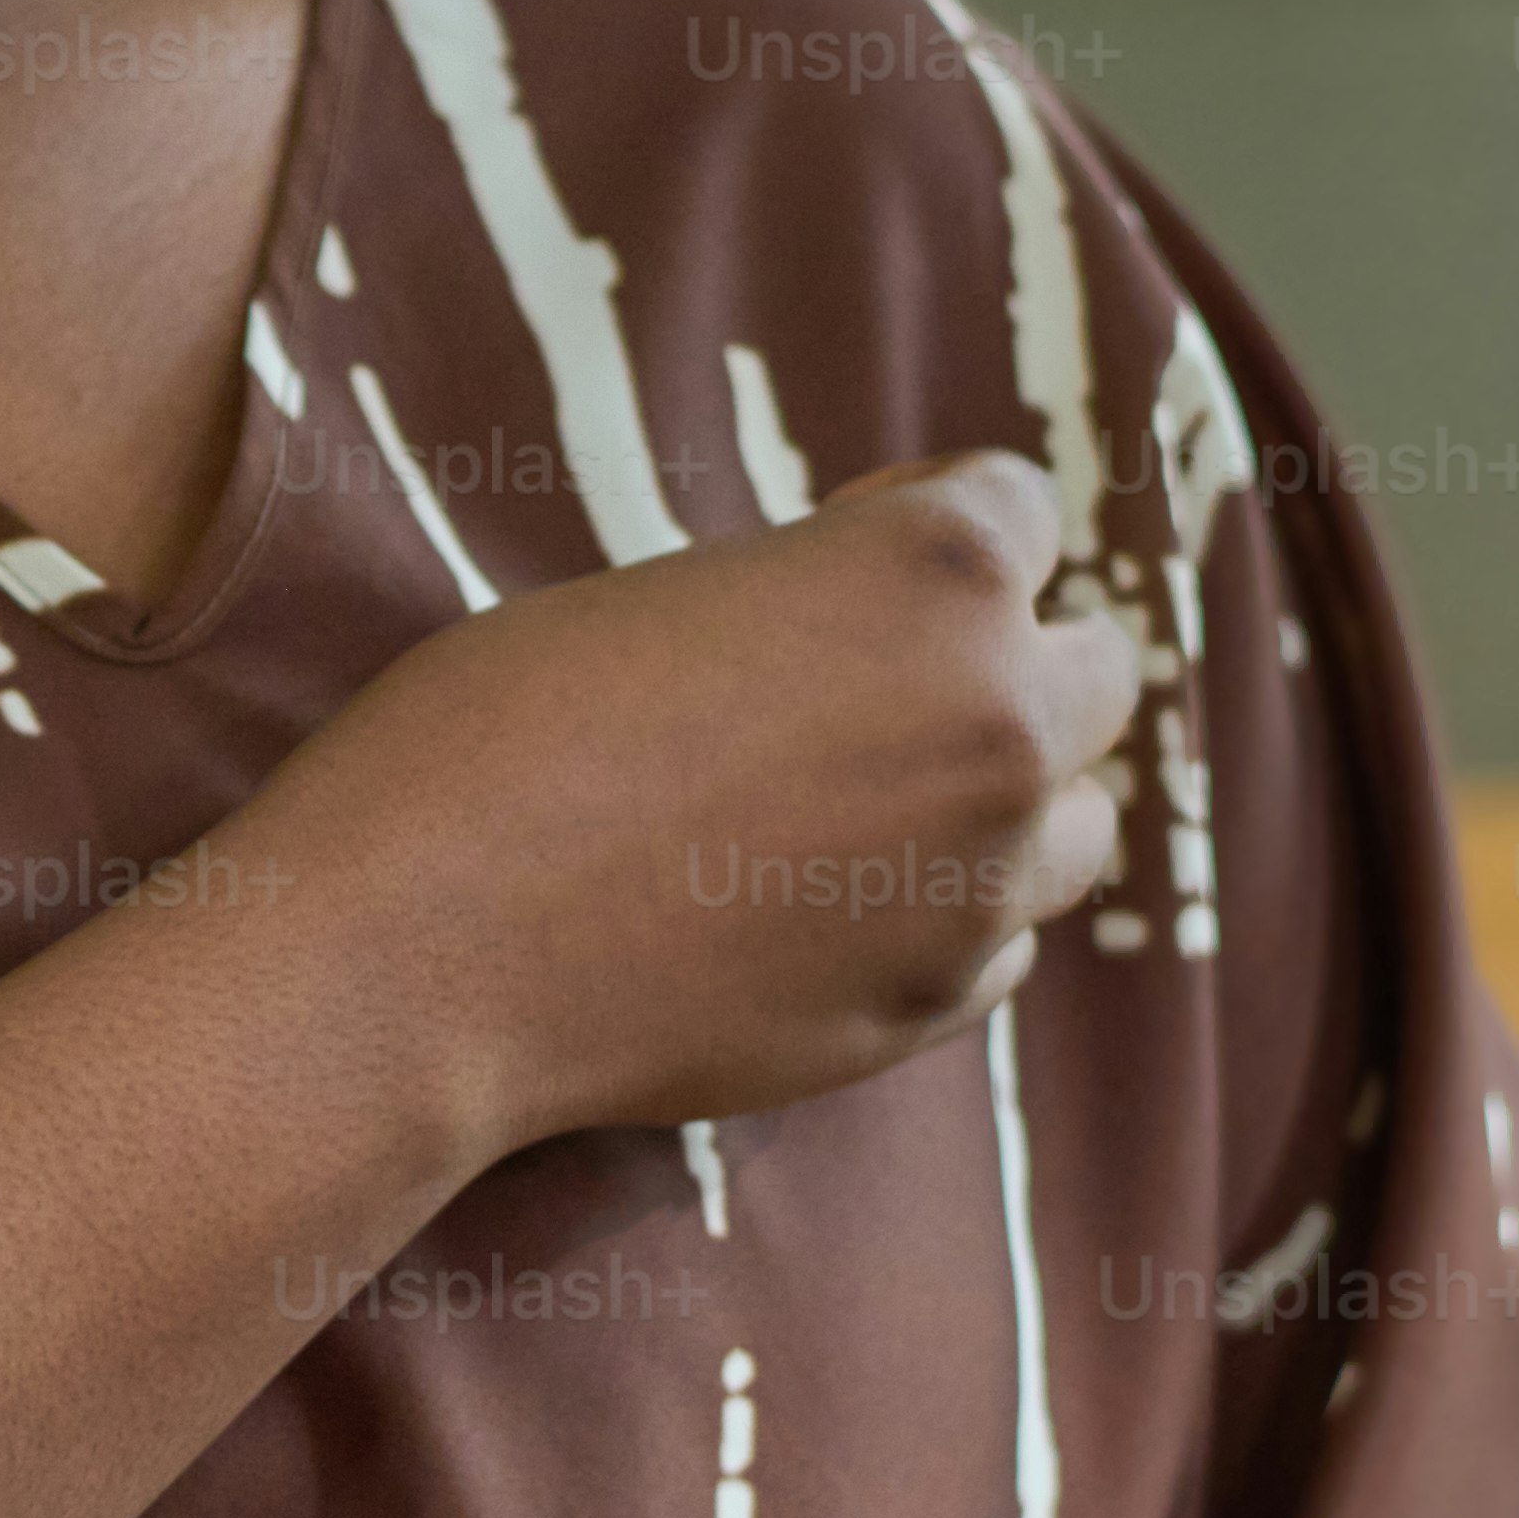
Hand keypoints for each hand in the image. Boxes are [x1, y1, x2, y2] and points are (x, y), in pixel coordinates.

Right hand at [199, 454, 1140, 1180]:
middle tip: (873, 686)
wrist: (420, 950)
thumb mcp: (663, 599)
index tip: (839, 555)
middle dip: (1005, 661)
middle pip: (1098, 671)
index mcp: (934, 576)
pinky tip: (821, 909)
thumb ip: (808, 608)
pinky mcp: (930, 1005)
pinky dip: (941, 921)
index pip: (1023, 511)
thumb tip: (864, 637)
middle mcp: (997, 722)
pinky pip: (1000, 946)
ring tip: (867, 809)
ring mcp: (978, 883)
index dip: (919, 522)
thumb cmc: (493, 735)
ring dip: (1002, 804)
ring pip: (1077, 827)